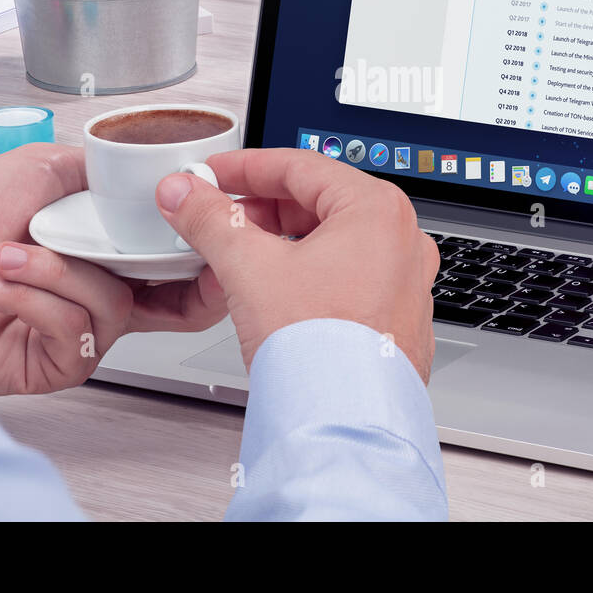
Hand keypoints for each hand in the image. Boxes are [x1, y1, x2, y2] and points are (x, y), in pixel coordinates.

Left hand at [0, 143, 227, 394]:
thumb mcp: (41, 168)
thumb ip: (98, 171)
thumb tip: (141, 170)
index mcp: (106, 255)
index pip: (179, 271)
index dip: (207, 265)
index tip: (217, 243)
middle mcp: (99, 297)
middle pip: (176, 306)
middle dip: (174, 282)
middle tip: (149, 252)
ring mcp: (79, 334)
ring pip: (111, 303)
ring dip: (52, 271)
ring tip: (3, 254)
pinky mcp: (53, 364)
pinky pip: (70, 329)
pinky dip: (27, 298)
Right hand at [153, 148, 438, 381]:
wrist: (345, 425)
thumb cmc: (322, 351)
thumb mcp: (250, 269)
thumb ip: (211, 220)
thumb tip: (186, 194)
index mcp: (378, 211)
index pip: (300, 166)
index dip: (245, 168)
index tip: (213, 174)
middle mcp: (403, 242)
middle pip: (318, 203)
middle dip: (261, 210)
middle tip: (218, 219)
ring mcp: (405, 283)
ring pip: (333, 243)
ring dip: (282, 243)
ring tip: (239, 259)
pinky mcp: (396, 319)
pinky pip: (348, 278)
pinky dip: (308, 275)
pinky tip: (275, 295)